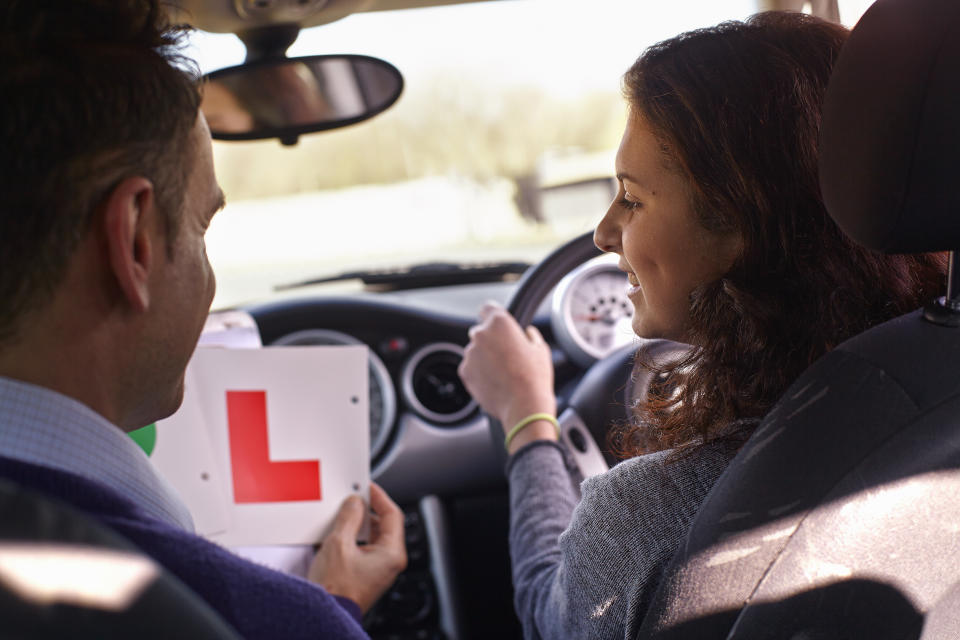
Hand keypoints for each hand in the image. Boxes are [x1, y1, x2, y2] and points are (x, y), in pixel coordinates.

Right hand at [308, 483, 406, 613]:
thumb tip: (355, 503)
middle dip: (367, 511)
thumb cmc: (335, 589)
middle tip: (353, 499)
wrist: (323, 615)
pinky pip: (365, 549)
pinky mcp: (367, 575)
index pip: (393, 515)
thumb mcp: (339, 543)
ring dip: (359, 524)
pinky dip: (354, 538)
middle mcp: (390, 562)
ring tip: (343, 515)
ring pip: (374, 537)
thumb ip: (349, 517)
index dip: (379, 497)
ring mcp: (379, 570)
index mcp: (392, 553)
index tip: (368, 487)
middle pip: (384, 525)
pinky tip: (340, 534)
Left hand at [458, 302, 556, 435]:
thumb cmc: (534, 377)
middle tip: (507, 355)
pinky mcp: (464, 371)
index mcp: (500, 323)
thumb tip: (527, 333)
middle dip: (491, 340)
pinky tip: (495, 381)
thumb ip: (530, 335)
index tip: (496, 322)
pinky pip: (471, 367)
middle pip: (481, 331)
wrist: (524, 406)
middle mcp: (481, 335)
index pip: (488, 308)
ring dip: (485, 357)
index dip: (493, 315)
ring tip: (503, 372)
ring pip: (476, 351)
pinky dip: (479, 372)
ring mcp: (470, 353)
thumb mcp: (540, 349)